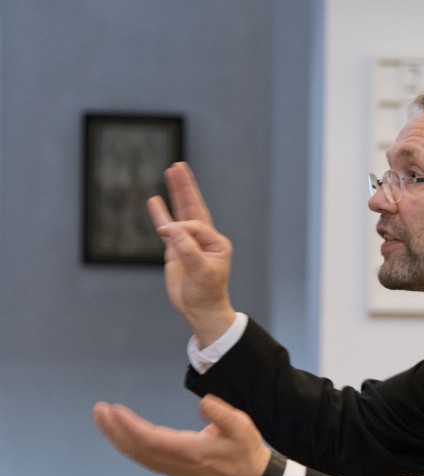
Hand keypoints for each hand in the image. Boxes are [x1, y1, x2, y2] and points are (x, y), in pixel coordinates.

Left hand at [93, 395, 270, 475]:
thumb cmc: (246, 449)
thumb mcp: (243, 427)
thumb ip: (222, 414)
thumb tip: (202, 402)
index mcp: (191, 452)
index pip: (151, 440)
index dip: (130, 426)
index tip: (115, 410)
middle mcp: (177, 463)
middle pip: (137, 449)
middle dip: (115, 430)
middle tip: (99, 409)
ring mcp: (173, 468)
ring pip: (138, 455)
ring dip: (117, 437)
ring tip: (102, 418)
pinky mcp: (174, 468)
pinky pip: (144, 458)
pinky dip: (128, 445)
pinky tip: (120, 434)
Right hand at [148, 162, 235, 345]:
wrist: (199, 309)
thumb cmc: (206, 292)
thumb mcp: (200, 270)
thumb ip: (186, 248)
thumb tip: (170, 228)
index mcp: (216, 242)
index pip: (197, 225)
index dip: (182, 229)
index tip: (170, 238)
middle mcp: (204, 238)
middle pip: (193, 206)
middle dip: (186, 186)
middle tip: (179, 166)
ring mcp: (189, 242)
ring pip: (181, 212)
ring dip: (176, 193)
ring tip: (171, 171)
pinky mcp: (176, 250)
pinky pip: (167, 228)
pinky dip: (161, 214)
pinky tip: (154, 200)